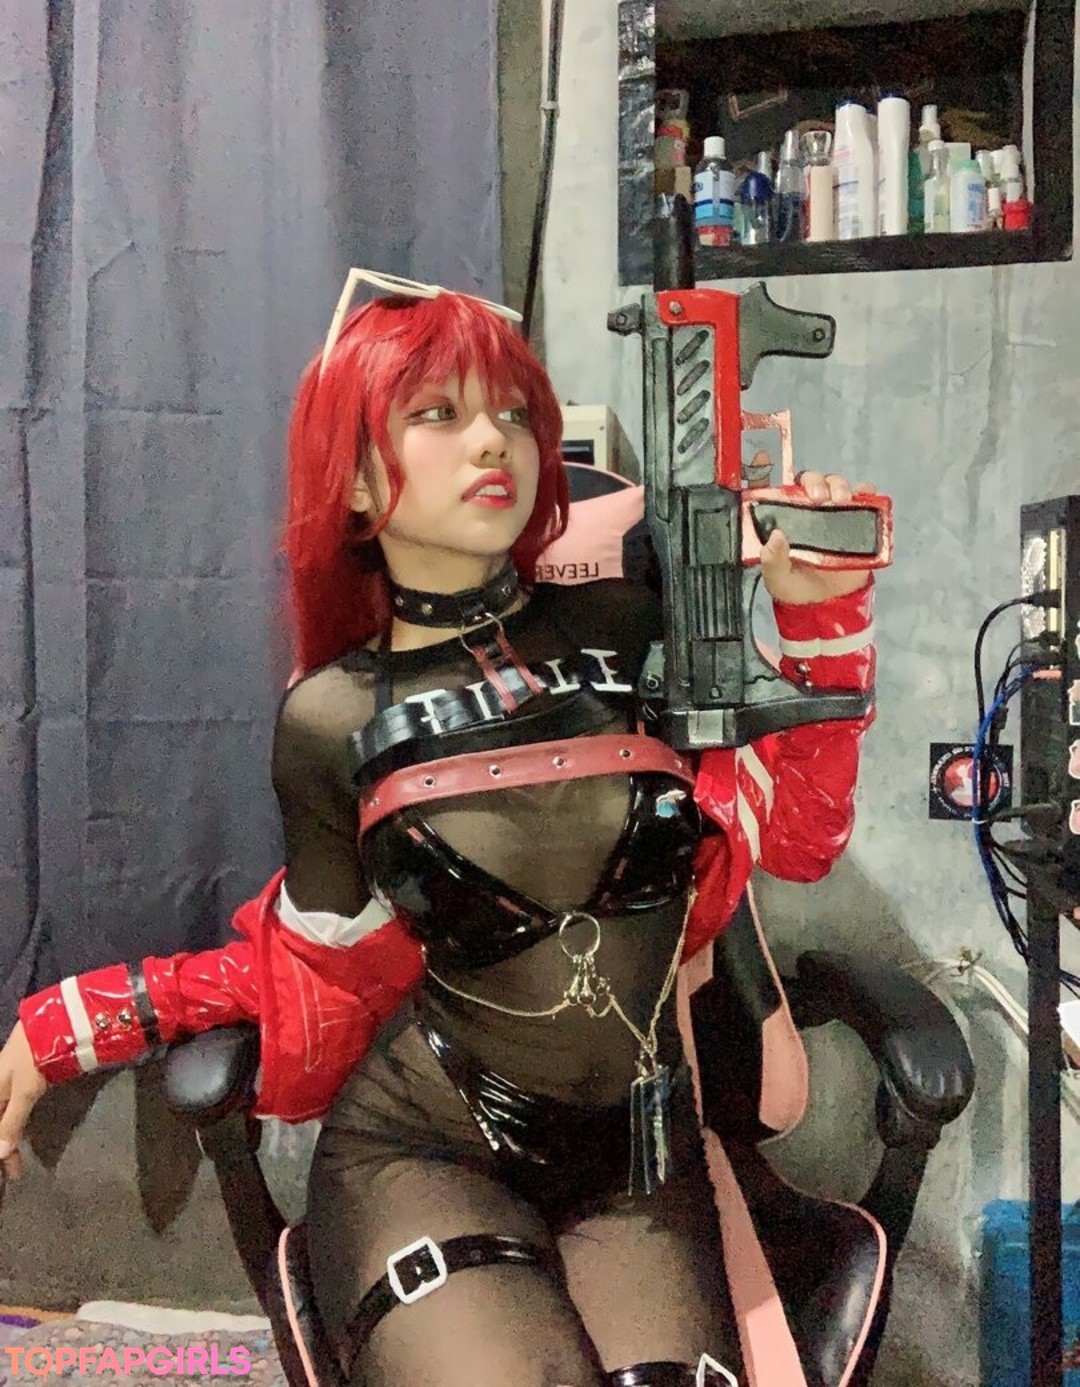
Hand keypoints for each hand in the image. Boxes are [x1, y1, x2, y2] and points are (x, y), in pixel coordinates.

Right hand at [0, 1022, 46, 1182]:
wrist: (52, 1022)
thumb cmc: (34, 1057)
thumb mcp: (23, 1091)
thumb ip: (11, 1122)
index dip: (0, 1153)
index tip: (11, 1174)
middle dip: (1, 1147)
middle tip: (12, 1172)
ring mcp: (8, 1083)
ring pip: (2, 1118)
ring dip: (7, 1139)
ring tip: (16, 1160)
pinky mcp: (23, 1078)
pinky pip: (12, 1109)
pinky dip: (14, 1124)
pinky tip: (21, 1134)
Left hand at [759, 470, 874, 605]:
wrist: (828, 606)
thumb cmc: (796, 588)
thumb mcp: (777, 578)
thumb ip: (772, 560)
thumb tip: (776, 536)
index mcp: (782, 518)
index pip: (773, 489)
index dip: (765, 472)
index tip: (764, 459)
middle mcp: (806, 510)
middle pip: (810, 481)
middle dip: (814, 482)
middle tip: (819, 498)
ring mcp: (832, 514)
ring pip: (836, 484)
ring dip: (839, 485)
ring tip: (841, 500)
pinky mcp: (856, 521)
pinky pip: (864, 497)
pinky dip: (866, 492)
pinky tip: (865, 496)